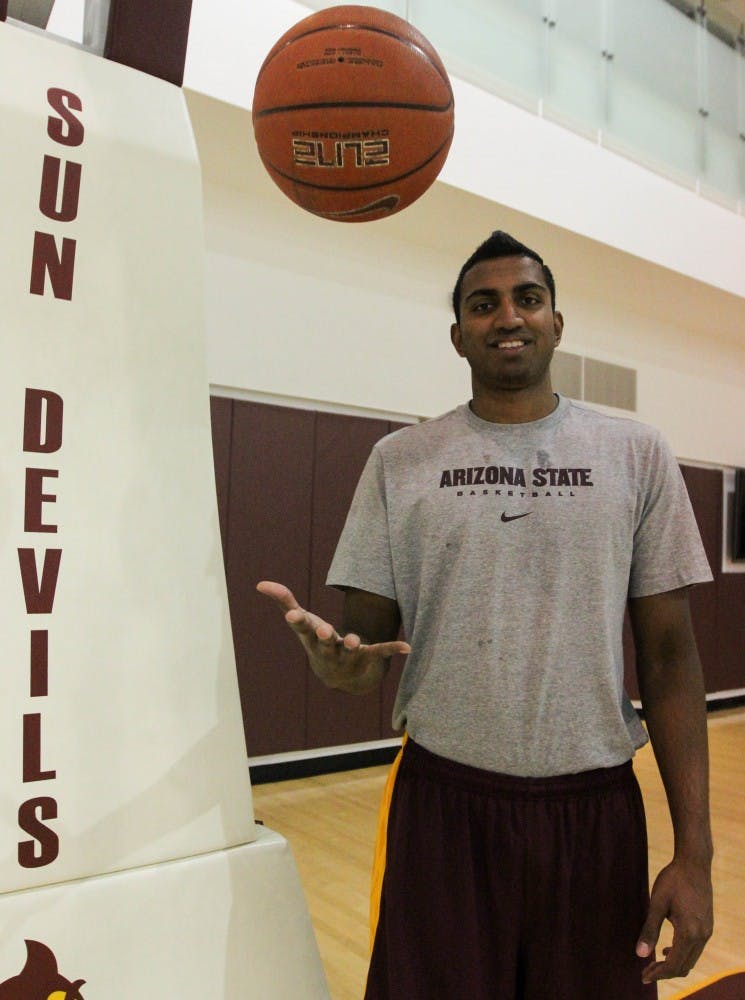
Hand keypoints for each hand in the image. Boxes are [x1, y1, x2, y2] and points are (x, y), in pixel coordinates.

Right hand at [256, 581, 409, 691]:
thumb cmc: (316, 640)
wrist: (338, 676)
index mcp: (311, 637)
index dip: (297, 620)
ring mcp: (347, 654)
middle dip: (324, 636)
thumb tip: (260, 583)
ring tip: (354, 640)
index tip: (291, 614)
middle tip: (324, 629)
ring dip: (351, 644)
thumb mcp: (301, 621)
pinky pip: (380, 652)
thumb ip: (284, 600)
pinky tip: (407, 647)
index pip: (302, 627)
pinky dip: (393, 649)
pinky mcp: (366, 656)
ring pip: (349, 649)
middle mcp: (327, 648)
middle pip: (324, 641)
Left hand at [636, 858, 712, 983]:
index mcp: (689, 932)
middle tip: (645, 972)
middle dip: (664, 972)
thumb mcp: (657, 903)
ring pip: (691, 959)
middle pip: (684, 966)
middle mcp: (702, 936)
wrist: (694, 863)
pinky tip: (667, 949)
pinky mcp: (707, 926)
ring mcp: (707, 932)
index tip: (643, 976)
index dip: (658, 973)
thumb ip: (649, 929)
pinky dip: (681, 955)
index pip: (674, 964)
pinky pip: (695, 949)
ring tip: (654, 964)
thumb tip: (640, 954)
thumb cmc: (673, 880)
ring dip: (673, 964)